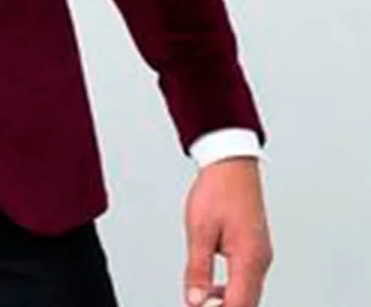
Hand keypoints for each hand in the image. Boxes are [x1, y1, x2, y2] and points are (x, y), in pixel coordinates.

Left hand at [183, 157, 272, 306]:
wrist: (232, 164)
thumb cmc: (217, 190)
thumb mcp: (199, 230)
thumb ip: (198, 269)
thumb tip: (195, 300)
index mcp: (249, 259)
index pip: (238, 304)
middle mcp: (260, 261)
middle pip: (246, 303)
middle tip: (199, 305)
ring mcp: (261, 255)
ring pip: (248, 293)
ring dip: (228, 301)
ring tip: (203, 301)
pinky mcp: (256, 248)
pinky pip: (247, 278)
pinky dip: (232, 288)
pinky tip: (213, 286)